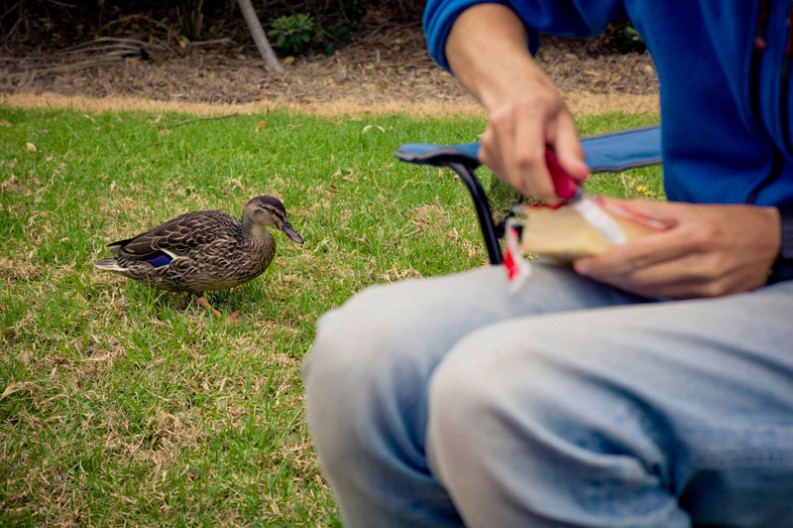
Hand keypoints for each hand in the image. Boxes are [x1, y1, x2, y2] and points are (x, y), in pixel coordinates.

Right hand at [444, 4, 588, 203]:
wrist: (512, 89)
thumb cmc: (543, 106)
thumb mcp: (564, 121)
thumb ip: (572, 150)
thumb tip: (580, 177)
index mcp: (527, 111)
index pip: (528, 157)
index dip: (543, 183)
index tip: (560, 196)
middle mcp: (502, 123)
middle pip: (518, 173)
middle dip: (540, 189)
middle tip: (557, 189)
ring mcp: (487, 139)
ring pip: (511, 179)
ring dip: (530, 185)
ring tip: (543, 169)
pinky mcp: (482, 151)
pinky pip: (503, 177)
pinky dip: (518, 179)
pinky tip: (525, 164)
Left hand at [573, 199, 780, 298]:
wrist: (773, 243)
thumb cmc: (729, 221)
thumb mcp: (690, 209)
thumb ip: (647, 210)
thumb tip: (607, 205)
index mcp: (693, 236)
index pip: (638, 254)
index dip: (606, 262)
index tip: (582, 262)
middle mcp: (700, 264)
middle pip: (640, 277)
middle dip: (607, 275)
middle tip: (584, 269)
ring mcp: (706, 286)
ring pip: (651, 291)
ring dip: (621, 284)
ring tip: (601, 275)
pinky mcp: (710, 299)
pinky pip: (667, 297)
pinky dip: (643, 291)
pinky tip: (628, 283)